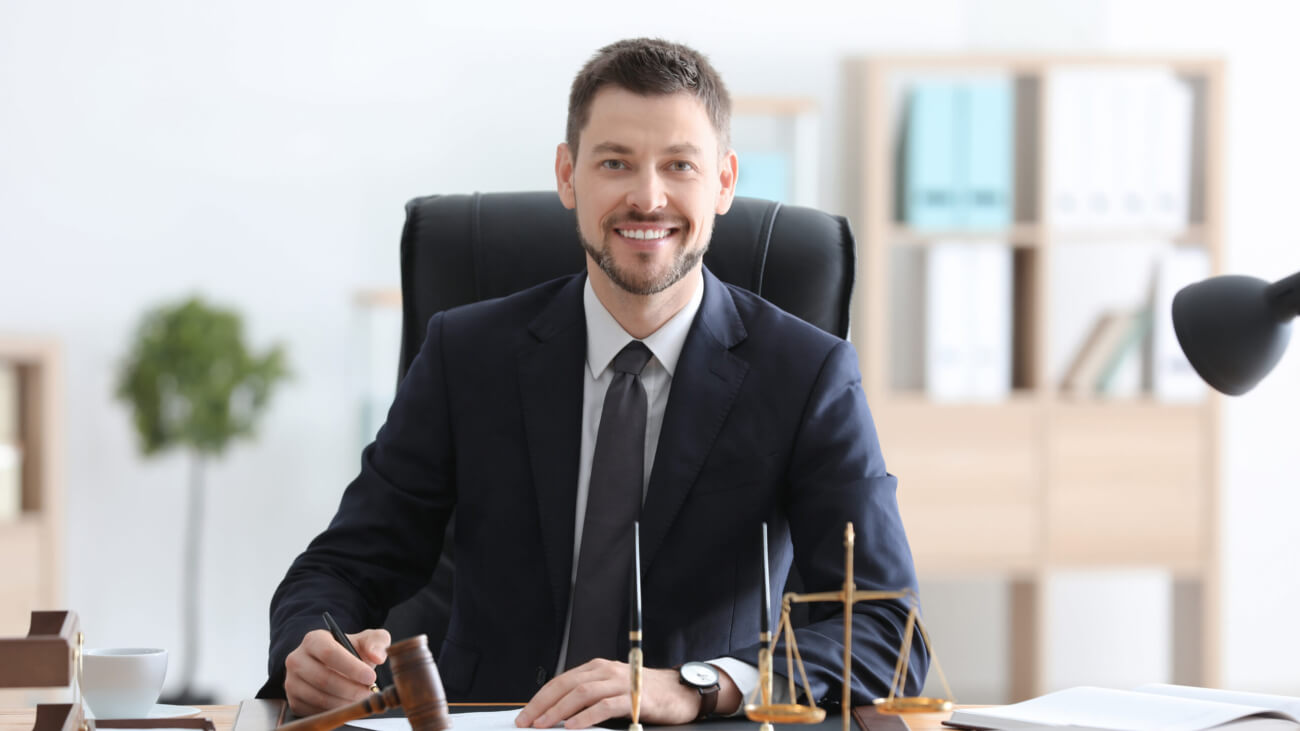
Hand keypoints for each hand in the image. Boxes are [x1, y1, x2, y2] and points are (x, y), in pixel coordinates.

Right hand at [284, 627, 390, 715]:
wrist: (336, 667)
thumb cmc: (352, 652)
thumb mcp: (367, 640)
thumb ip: (377, 642)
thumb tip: (378, 656)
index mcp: (313, 640)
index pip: (329, 653)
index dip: (351, 667)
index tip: (371, 677)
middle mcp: (297, 660)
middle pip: (324, 679)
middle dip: (351, 689)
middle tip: (369, 693)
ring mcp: (292, 682)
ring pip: (319, 698)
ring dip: (344, 703)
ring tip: (361, 700)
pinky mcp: (293, 701)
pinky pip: (314, 711)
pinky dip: (334, 712)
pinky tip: (347, 705)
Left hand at [514, 659, 737, 728]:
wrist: (681, 692)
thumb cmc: (646, 694)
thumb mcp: (613, 690)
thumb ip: (589, 697)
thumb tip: (558, 714)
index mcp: (598, 668)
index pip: (561, 681)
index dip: (541, 698)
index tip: (526, 714)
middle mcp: (606, 671)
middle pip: (566, 685)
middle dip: (542, 705)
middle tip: (527, 722)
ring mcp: (620, 682)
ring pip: (581, 694)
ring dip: (558, 711)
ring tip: (544, 725)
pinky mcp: (634, 697)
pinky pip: (605, 706)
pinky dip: (586, 717)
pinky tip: (573, 727)